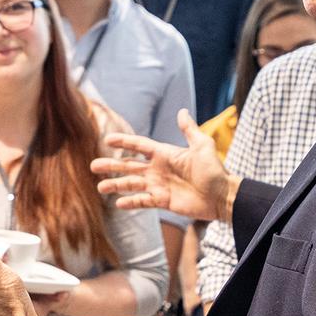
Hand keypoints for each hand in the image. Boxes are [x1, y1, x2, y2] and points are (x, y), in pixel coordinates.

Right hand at [91, 109, 240, 221]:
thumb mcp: (203, 146)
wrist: (221, 196)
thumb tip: (182, 111)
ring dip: (116, 185)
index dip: (124, 142)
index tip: (108, 139)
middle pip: (129, 166)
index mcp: (164, 154)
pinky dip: (131, 202)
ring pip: (132, 184)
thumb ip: (189, 130)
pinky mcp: (162, 201)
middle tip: (93, 166)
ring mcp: (158, 186)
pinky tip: (118, 203)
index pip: (139, 146)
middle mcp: (158, 169)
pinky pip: (143, 201)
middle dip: (112, 165)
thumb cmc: (214, 170)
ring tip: (100, 187)